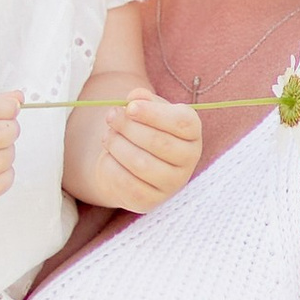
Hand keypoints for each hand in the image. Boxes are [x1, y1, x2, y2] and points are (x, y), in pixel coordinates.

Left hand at [92, 90, 200, 209]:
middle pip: (159, 142)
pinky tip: (108, 155)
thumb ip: (142, 100)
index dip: (153, 113)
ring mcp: (172, 184)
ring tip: (108, 135)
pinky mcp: (151, 201)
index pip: (181, 122)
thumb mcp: (146, 110)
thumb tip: (135, 97)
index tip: (129, 106)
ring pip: (141, 163)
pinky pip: (127, 184)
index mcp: (192, 132)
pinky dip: (112, 165)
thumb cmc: (143, 129)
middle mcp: (189, 160)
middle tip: (111, 116)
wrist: (131, 164)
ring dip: (117, 145)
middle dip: (128, 127)